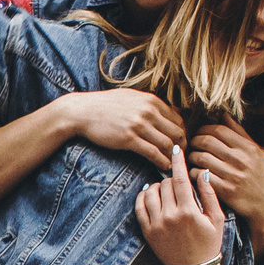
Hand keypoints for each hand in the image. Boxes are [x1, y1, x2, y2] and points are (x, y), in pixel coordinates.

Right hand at [59, 88, 186, 167]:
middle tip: (179, 157)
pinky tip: (163, 167)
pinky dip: (161, 161)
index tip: (179, 144)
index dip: (182, 134)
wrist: (82, 111)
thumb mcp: (131, 97)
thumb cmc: (105, 105)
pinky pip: (152, 153)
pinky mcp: (128, 138)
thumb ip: (150, 104)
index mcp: (151, 101)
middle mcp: (148, 111)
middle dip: (181, 146)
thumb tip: (170, 110)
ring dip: (173, 156)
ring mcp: (139, 125)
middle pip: (177, 132)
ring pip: (167, 144)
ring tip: (173, 164)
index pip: (178, 119)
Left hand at [136, 143, 227, 264]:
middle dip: (173, 178)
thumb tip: (202, 172)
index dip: (177, 161)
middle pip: (166, 184)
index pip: (180, 179)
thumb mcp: (217, 218)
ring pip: (150, 192)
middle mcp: (170, 217)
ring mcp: (156, 225)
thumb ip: (209, 194)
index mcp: (189, 212)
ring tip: (166, 189)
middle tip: (179, 182)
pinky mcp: (147, 231)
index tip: (176, 148)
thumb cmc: (210, 243)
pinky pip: (139, 207)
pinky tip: (151, 194)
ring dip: (158, 186)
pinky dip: (143, 196)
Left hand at [186, 116, 263, 253]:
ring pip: (200, 157)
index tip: (200, 134)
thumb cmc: (263, 177)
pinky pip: (199, 175)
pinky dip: (192, 172)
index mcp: (248, 148)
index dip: (204, 129)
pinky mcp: (224, 190)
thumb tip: (223, 115)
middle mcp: (240, 159)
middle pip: (206, 141)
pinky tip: (194, 173)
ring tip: (192, 159)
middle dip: (194, 141)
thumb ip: (239, 134)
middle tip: (192, 146)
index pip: (218, 130)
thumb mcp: (258, 153)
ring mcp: (232, 175)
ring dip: (191, 157)